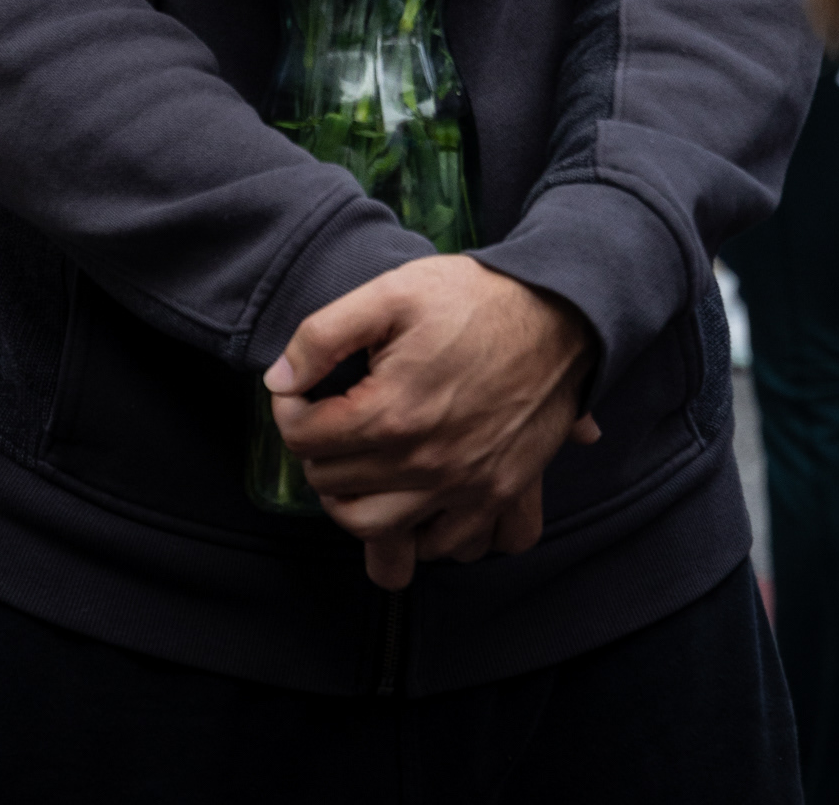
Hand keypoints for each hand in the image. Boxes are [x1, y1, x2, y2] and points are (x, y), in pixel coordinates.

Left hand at [265, 256, 599, 590]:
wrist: (559, 313)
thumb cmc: (474, 298)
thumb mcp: (391, 292)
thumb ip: (322, 334)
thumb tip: (279, 380)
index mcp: (392, 414)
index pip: (303, 439)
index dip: (289, 410)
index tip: (300, 390)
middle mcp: (426, 465)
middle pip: (333, 487)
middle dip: (318, 451)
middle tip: (331, 418)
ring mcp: (466, 488)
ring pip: (378, 531)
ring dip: (356, 501)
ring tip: (361, 460)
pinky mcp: (499, 495)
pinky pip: (447, 546)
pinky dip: (421, 532)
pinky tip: (412, 494)